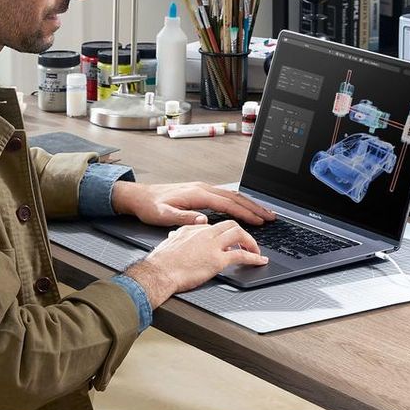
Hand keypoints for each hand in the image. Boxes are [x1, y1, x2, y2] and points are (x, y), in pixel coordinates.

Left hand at [111, 181, 275, 226]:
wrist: (139, 196)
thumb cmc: (150, 206)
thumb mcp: (163, 215)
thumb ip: (184, 218)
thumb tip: (203, 221)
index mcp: (198, 194)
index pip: (228, 204)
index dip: (245, 213)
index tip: (259, 221)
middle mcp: (203, 189)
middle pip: (236, 197)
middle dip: (255, 207)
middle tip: (271, 216)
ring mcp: (203, 189)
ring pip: (233, 195)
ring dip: (250, 204)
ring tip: (264, 212)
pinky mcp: (200, 192)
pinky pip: (226, 196)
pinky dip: (239, 202)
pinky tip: (244, 207)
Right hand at [124, 220, 266, 306]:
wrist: (158, 273)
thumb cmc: (162, 261)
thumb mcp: (170, 240)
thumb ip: (180, 234)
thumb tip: (177, 233)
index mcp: (196, 229)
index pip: (218, 224)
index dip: (228, 230)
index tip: (234, 237)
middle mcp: (206, 234)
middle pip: (232, 225)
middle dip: (243, 233)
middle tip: (248, 242)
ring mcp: (213, 246)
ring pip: (240, 234)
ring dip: (251, 242)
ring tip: (256, 251)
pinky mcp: (217, 260)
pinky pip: (241, 255)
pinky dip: (254, 257)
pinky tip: (259, 261)